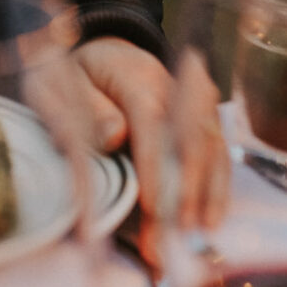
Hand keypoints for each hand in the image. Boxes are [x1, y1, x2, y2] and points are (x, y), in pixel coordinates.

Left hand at [77, 37, 228, 264]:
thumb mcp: (67, 82)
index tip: (153, 206)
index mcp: (138, 74)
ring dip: (207, 194)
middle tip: (172, 235)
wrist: (109, 51)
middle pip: (188, 140)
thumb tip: (113, 137)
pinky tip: (213, 219)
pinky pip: (220, 152)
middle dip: (184, 192)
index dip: (154, 166)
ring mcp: (197, 101)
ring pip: (211, 148)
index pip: (151, 120)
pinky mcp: (207, 118)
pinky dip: (218, 187)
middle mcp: (176, 86)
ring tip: (198, 235)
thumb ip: (88, 109)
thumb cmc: (83, 73)